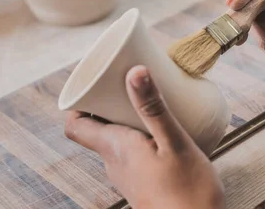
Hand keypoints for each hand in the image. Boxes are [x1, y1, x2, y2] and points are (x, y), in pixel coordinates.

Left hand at [64, 66, 224, 208]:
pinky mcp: (145, 182)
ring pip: (117, 140)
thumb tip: (134, 72)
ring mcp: (129, 175)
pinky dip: (142, 134)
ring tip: (152, 102)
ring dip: (129, 118)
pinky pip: (133, 152)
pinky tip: (165, 130)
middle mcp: (115, 163)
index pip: (75, 125)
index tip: (97, 82)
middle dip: (111, 102)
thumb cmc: (189, 191)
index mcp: (115, 149)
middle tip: (132, 83)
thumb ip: (154, 108)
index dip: (80, 102)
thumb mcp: (174, 142)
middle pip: (98, 127)